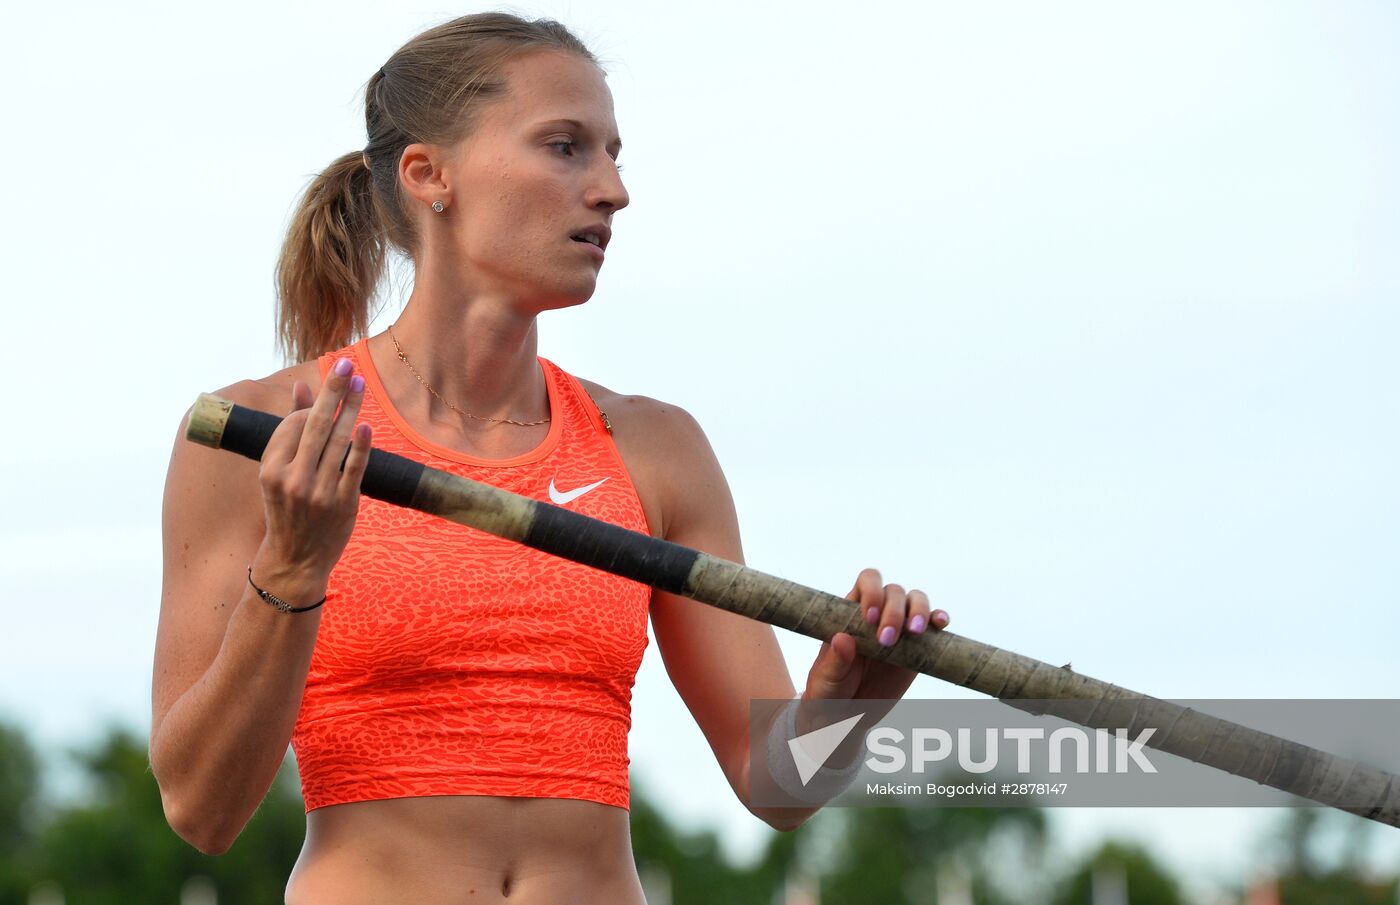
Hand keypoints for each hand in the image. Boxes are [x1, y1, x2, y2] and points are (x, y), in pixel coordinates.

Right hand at [254, 357, 372, 584]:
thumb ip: (291, 430)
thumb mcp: (279, 472)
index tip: (327, 391)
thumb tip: (302, 388)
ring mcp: (319, 493)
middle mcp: (292, 480)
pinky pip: (354, 468)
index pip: (292, 426)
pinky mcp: (344, 504)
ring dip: (351, 409)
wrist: (296, 561)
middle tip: (346, 364)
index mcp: (270, 470)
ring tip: (361, 384)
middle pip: (314, 425)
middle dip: (332, 391)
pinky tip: (366, 425)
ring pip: (337, 442)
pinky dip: (361, 446)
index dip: (309, 408)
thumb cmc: (287, 510)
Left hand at [801, 568, 948, 717]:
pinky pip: (932, 625)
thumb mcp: (825, 680)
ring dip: (919, 610)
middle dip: (894, 612)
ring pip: (916, 600)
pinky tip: (940, 624)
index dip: (872, 592)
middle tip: (886, 641)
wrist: (847, 716)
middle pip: (894, 591)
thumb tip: (843, 639)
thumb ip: (833, 661)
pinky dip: (939, 618)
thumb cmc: (828, 693)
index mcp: (851, 613)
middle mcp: (878, 614)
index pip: (866, 582)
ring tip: (914, 633)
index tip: (870, 619)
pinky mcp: (918, 647)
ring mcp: (900, 629)